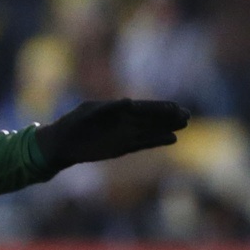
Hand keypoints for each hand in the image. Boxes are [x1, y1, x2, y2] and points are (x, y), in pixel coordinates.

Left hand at [34, 99, 190, 172]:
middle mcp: (125, 121)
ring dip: (167, 128)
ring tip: (183, 125)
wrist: (62, 144)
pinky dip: (157, 140)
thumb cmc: (73, 123)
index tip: (176, 107)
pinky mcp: (122, 147)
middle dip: (169, 116)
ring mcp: (125, 134)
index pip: (144, 107)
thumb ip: (107, 108)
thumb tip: (129, 102)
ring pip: (151, 130)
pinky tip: (171, 138)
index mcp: (118, 109)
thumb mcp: (88, 113)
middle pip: (152, 118)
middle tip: (187, 116)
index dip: (160, 107)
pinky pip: (144, 143)